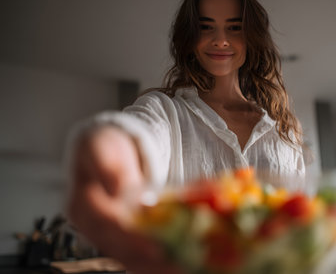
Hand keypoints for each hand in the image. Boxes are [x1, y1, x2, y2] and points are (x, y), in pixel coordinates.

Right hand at [68, 126, 180, 273]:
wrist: (106, 151)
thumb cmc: (105, 146)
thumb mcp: (102, 146)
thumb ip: (108, 166)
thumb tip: (116, 188)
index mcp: (81, 203)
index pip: (106, 226)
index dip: (130, 238)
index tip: (156, 249)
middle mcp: (90, 225)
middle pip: (118, 249)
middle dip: (147, 260)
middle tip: (177, 266)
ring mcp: (104, 234)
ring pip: (127, 258)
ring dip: (153, 267)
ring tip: (182, 268)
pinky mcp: (119, 238)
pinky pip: (135, 255)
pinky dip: (154, 262)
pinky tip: (176, 264)